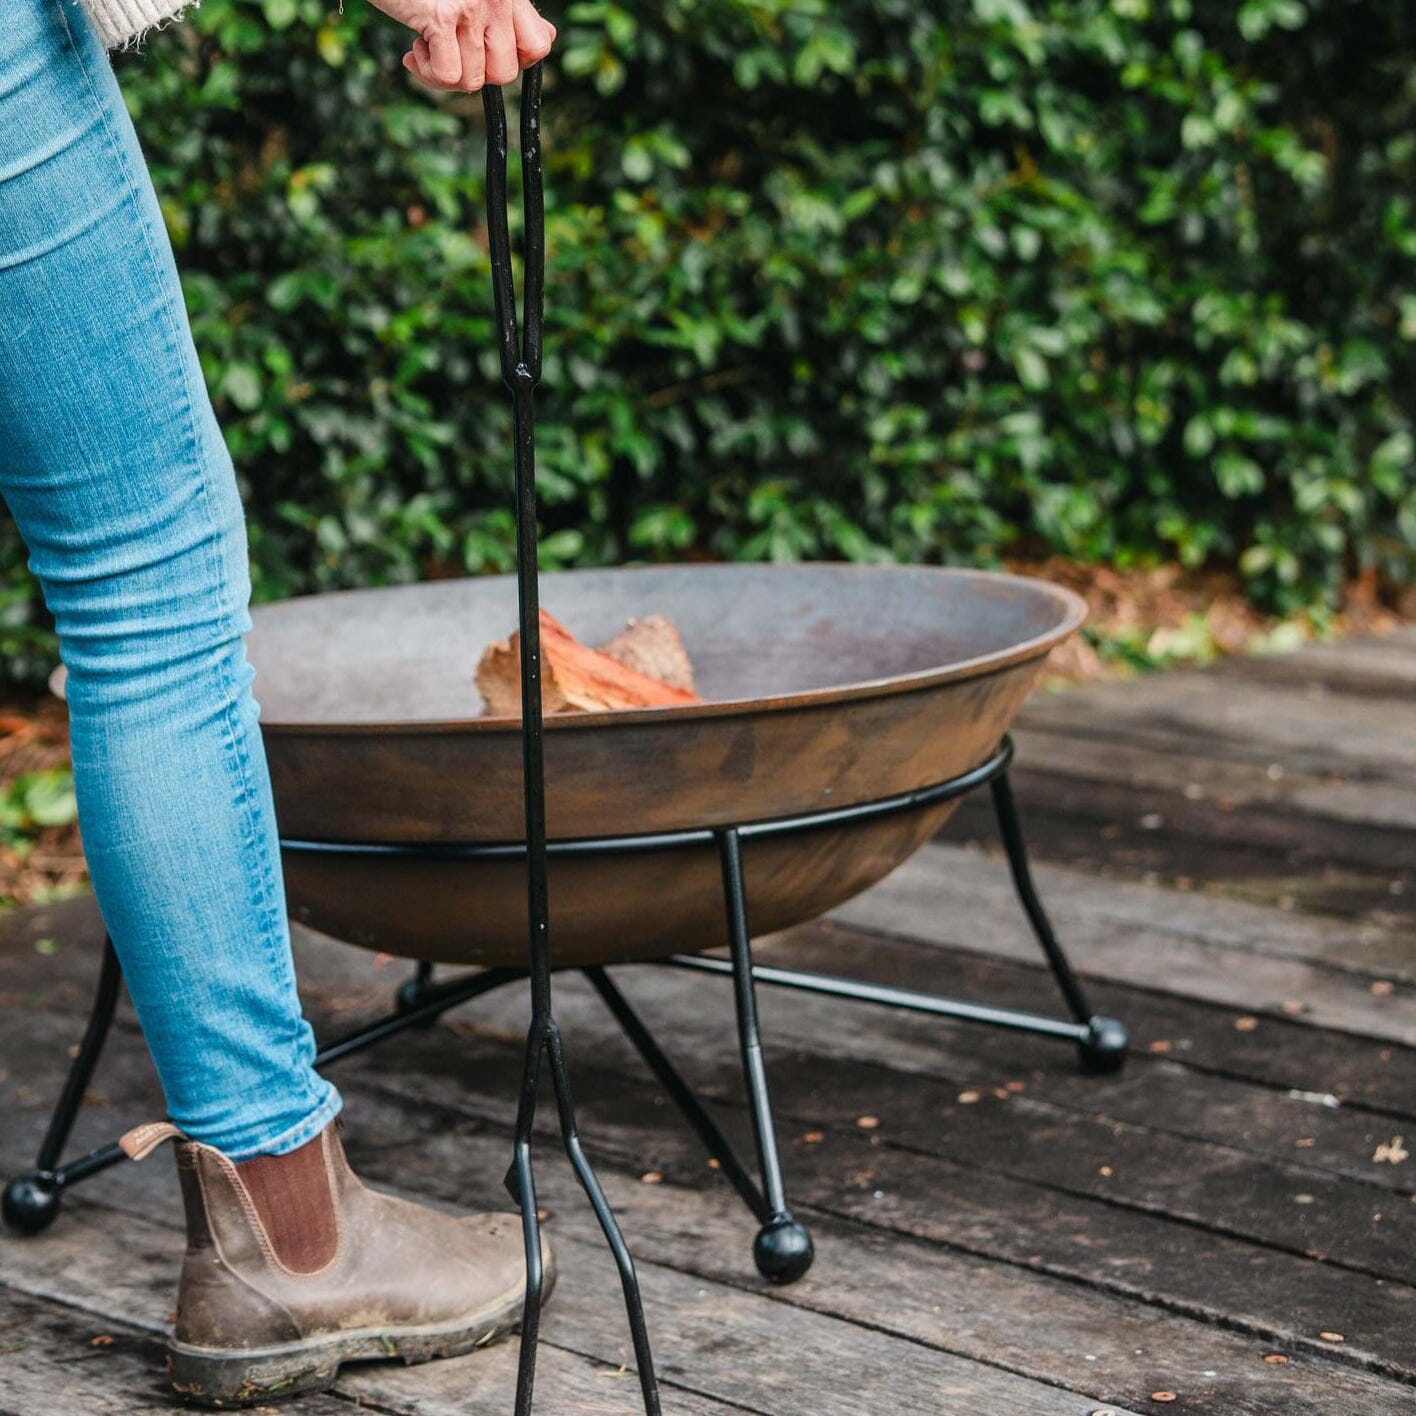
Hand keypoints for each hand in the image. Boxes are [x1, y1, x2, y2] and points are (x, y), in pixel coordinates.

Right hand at [366, 0, 555, 92]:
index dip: (516, 61)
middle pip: (505, 73)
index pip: (539, 45)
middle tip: (449, 51)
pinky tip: (414, 51)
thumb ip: (512, 11)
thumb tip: (547, 38)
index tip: (486, 52)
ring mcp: (472, 6)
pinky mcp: (442, 17)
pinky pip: (449, 76)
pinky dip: (428, 75)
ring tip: (424, 47)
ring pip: (475, 80)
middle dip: (475, 73)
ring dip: (443, 75)